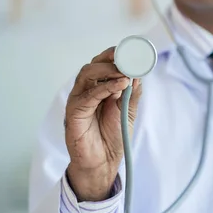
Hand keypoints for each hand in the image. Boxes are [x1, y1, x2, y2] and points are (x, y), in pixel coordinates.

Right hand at [65, 47, 142, 201]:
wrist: (103, 162)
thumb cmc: (113, 137)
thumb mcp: (128, 111)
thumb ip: (131, 93)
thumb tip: (138, 73)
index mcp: (99, 89)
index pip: (103, 65)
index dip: (115, 55)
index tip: (131, 50)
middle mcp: (86, 91)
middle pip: (93, 65)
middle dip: (110, 59)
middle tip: (127, 58)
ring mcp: (78, 101)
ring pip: (87, 75)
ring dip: (107, 70)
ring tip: (125, 73)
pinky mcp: (74, 113)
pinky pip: (87, 95)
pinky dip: (104, 87)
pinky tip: (120, 85)